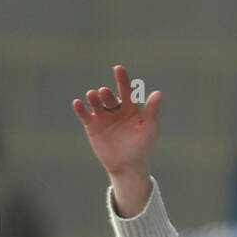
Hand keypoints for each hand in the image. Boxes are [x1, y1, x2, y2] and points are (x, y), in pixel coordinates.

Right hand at [72, 64, 161, 217]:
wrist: (128, 167)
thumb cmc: (142, 148)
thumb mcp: (150, 129)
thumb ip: (152, 112)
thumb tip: (158, 93)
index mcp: (130, 108)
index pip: (126, 90)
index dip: (122, 79)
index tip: (119, 69)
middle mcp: (115, 109)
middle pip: (109, 96)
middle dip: (107, 94)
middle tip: (105, 94)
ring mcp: (103, 117)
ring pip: (96, 102)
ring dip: (94, 97)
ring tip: (93, 96)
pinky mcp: (92, 126)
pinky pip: (85, 114)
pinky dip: (80, 108)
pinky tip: (78, 103)